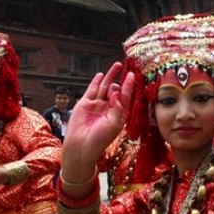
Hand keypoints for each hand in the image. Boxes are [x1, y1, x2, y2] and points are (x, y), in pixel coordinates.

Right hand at [62, 62, 133, 194]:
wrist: (81, 146)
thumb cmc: (99, 140)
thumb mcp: (114, 124)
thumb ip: (118, 108)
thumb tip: (117, 92)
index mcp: (117, 115)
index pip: (125, 97)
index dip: (128, 87)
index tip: (132, 76)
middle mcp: (108, 109)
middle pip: (115, 90)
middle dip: (120, 80)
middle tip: (124, 69)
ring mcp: (96, 105)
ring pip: (104, 87)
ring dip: (110, 77)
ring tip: (117, 66)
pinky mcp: (85, 104)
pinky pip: (92, 90)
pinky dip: (96, 82)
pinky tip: (100, 75)